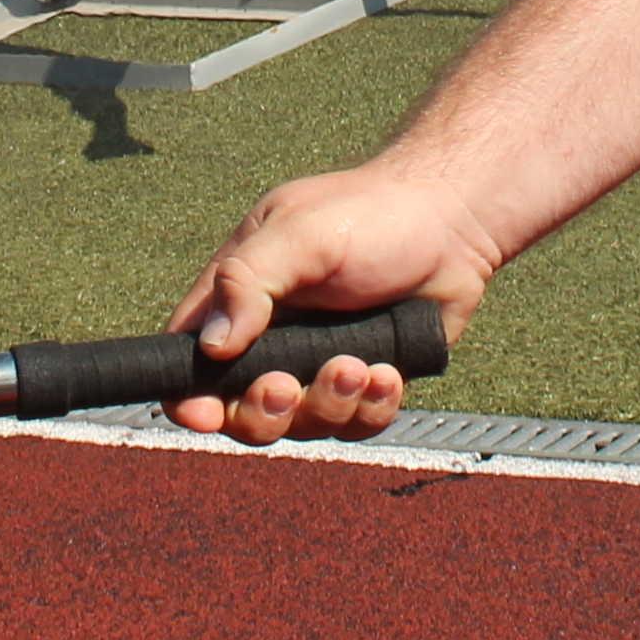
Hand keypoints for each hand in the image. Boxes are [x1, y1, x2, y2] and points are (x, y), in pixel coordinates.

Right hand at [163, 164, 500, 443]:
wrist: (451, 222)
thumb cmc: (368, 214)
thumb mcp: (298, 233)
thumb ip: (247, 281)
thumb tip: (211, 347)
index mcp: (238, 299)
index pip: (188, 361)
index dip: (188, 397)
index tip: (207, 413)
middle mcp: (272, 339)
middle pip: (241, 412)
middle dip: (264, 411)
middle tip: (287, 387)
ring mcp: (319, 365)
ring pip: (303, 425)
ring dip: (329, 404)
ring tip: (360, 366)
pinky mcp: (366, 383)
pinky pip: (356, 424)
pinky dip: (371, 407)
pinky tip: (389, 374)